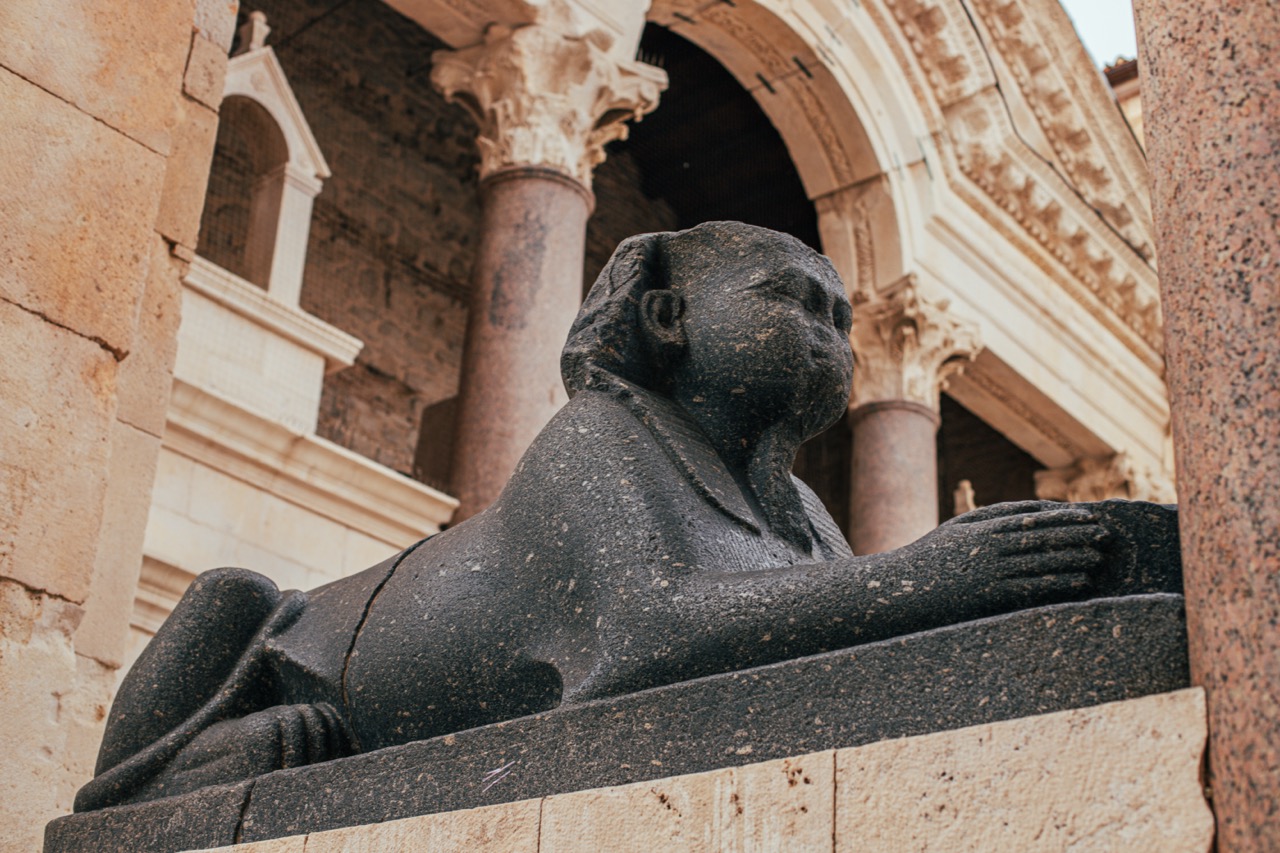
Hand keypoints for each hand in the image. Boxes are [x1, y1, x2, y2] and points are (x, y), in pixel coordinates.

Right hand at [914, 501, 1109, 610]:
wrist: (902, 589)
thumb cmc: (931, 556)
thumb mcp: (958, 527)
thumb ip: (992, 515)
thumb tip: (1030, 510)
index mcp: (982, 528)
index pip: (1032, 519)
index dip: (1063, 518)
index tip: (1088, 516)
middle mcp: (989, 548)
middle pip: (1041, 539)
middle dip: (1075, 536)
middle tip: (1104, 535)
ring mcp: (990, 573)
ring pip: (1041, 563)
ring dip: (1073, 559)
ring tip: (1097, 558)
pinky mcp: (990, 597)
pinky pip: (1032, 589)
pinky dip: (1058, 584)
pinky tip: (1078, 583)